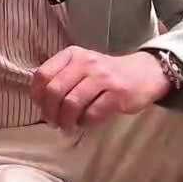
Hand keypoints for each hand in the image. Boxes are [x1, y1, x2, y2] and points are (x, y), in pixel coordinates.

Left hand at [30, 47, 171, 131]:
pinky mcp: (118, 94)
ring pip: (72, 103)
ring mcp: (103, 77)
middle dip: (50, 112)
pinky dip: (85, 123)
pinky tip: (86, 124)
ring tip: (67, 127)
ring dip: (66, 121)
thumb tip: (38, 101)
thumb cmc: (106, 74)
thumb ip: (61, 77)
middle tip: (54, 122)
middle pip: (55, 91)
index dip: (37, 95)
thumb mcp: (81, 67)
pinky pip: (92, 114)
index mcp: (72, 54)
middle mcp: (86, 62)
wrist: (145, 73)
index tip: (42, 107)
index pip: (43, 74)